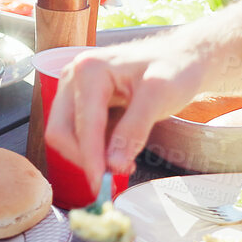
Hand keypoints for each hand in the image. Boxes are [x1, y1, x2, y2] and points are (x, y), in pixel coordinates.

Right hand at [45, 39, 207, 183]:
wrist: (181, 58)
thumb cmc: (174, 69)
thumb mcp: (159, 98)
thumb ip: (133, 130)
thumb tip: (113, 164)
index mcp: (88, 70)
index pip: (83, 124)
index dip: (91, 157)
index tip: (101, 184)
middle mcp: (72, 77)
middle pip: (61, 131)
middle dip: (85, 157)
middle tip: (113, 177)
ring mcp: (73, 88)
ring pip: (65, 134)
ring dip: (89, 154)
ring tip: (122, 161)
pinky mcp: (79, 99)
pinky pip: (76, 132)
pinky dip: (93, 147)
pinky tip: (117, 149)